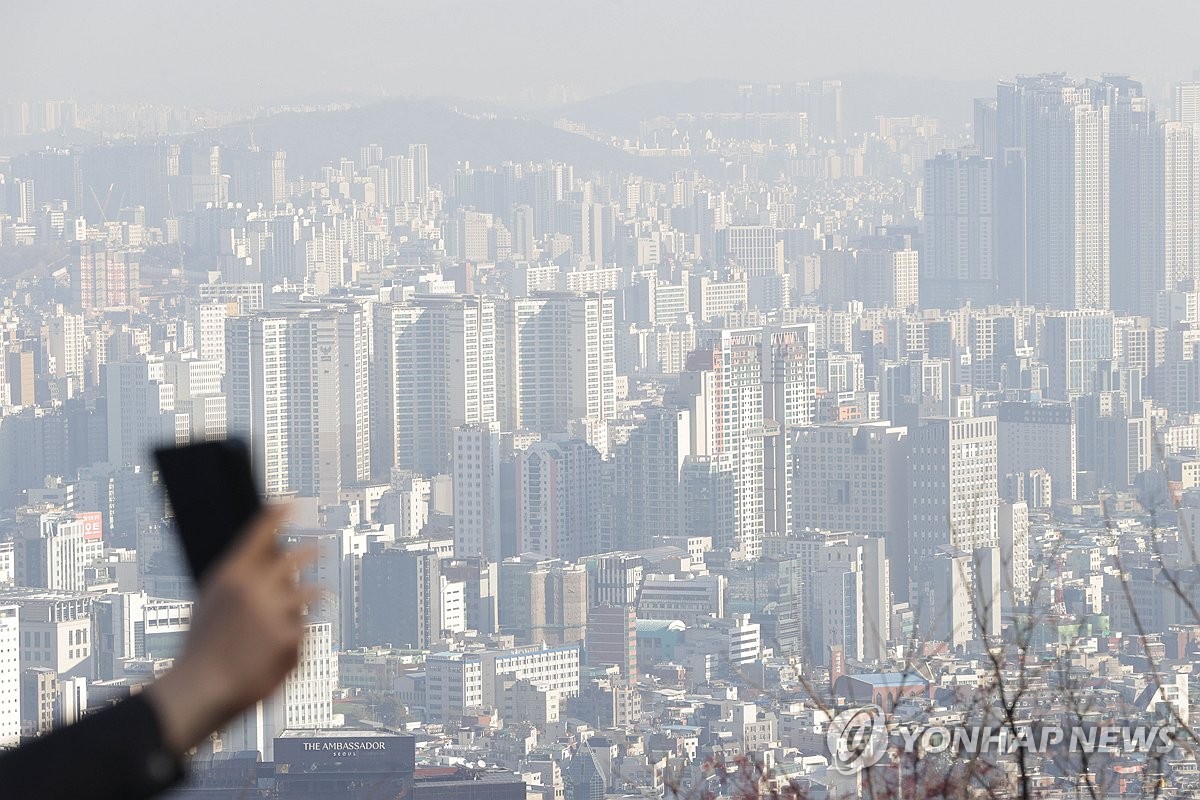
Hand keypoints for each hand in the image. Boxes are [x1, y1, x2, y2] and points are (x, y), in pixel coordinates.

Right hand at [144, 504, 317, 755]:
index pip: (258, 534)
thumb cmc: (200, 649)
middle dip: (309, 550)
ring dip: (314, 592)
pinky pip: (302, 630)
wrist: (201, 690)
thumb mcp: (210, 604)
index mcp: (230, 575)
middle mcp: (256, 586)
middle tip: (320, 545)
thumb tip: (265, 565)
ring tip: (322, 591)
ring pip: (309, 593)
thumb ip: (238, 583)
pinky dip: (294, 638)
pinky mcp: (292, 637)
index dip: (276, 516)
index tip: (290, 504)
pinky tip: (276, 651)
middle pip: (294, 558)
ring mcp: (277, 611)